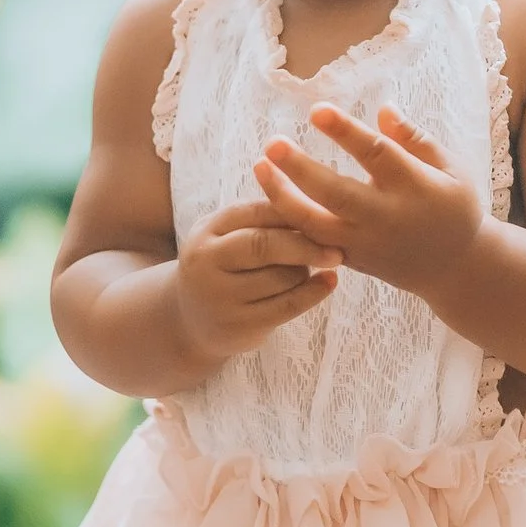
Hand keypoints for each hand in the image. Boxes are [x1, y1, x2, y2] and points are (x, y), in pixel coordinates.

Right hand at [171, 196, 341, 367]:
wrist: (189, 322)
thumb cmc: (221, 269)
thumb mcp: (226, 237)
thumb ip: (259, 220)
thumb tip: (313, 201)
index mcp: (206, 230)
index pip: (255, 212)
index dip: (292, 212)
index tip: (322, 214)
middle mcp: (206, 261)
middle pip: (265, 244)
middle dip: (306, 244)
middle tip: (336, 247)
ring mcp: (220, 296)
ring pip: (281, 276)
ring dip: (304, 270)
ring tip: (308, 269)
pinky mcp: (238, 325)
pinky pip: (287, 305)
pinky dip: (314, 292)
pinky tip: (328, 282)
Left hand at [253, 102, 486, 308]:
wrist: (455, 268)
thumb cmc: (455, 207)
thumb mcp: (451, 169)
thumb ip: (416, 140)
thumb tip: (383, 109)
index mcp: (414, 187)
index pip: (375, 155)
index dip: (345, 132)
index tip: (316, 111)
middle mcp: (386, 217)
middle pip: (336, 193)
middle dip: (300, 169)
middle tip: (272, 144)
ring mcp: (366, 243)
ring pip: (315, 225)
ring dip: (282, 197)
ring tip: (259, 167)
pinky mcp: (352, 260)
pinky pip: (312, 243)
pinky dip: (288, 222)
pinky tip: (269, 195)